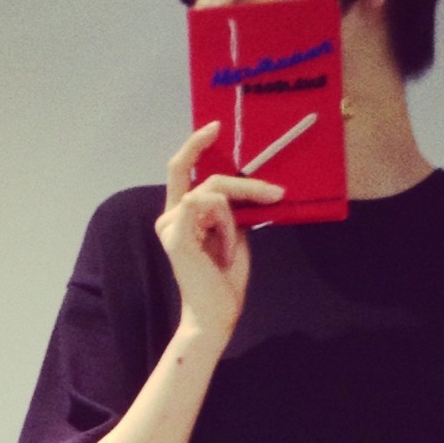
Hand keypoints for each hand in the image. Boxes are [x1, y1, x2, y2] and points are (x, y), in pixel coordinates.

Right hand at [154, 121, 284, 344]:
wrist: (215, 315)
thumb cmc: (224, 282)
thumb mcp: (235, 236)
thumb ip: (233, 210)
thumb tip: (248, 186)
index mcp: (181, 215)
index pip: (181, 169)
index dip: (196, 145)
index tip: (216, 127)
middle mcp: (170, 216)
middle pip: (199, 174)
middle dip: (239, 180)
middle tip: (274, 192)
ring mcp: (169, 224)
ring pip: (213, 192)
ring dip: (234, 219)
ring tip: (230, 249)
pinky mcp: (175, 234)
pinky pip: (209, 205)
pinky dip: (225, 226)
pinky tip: (223, 250)